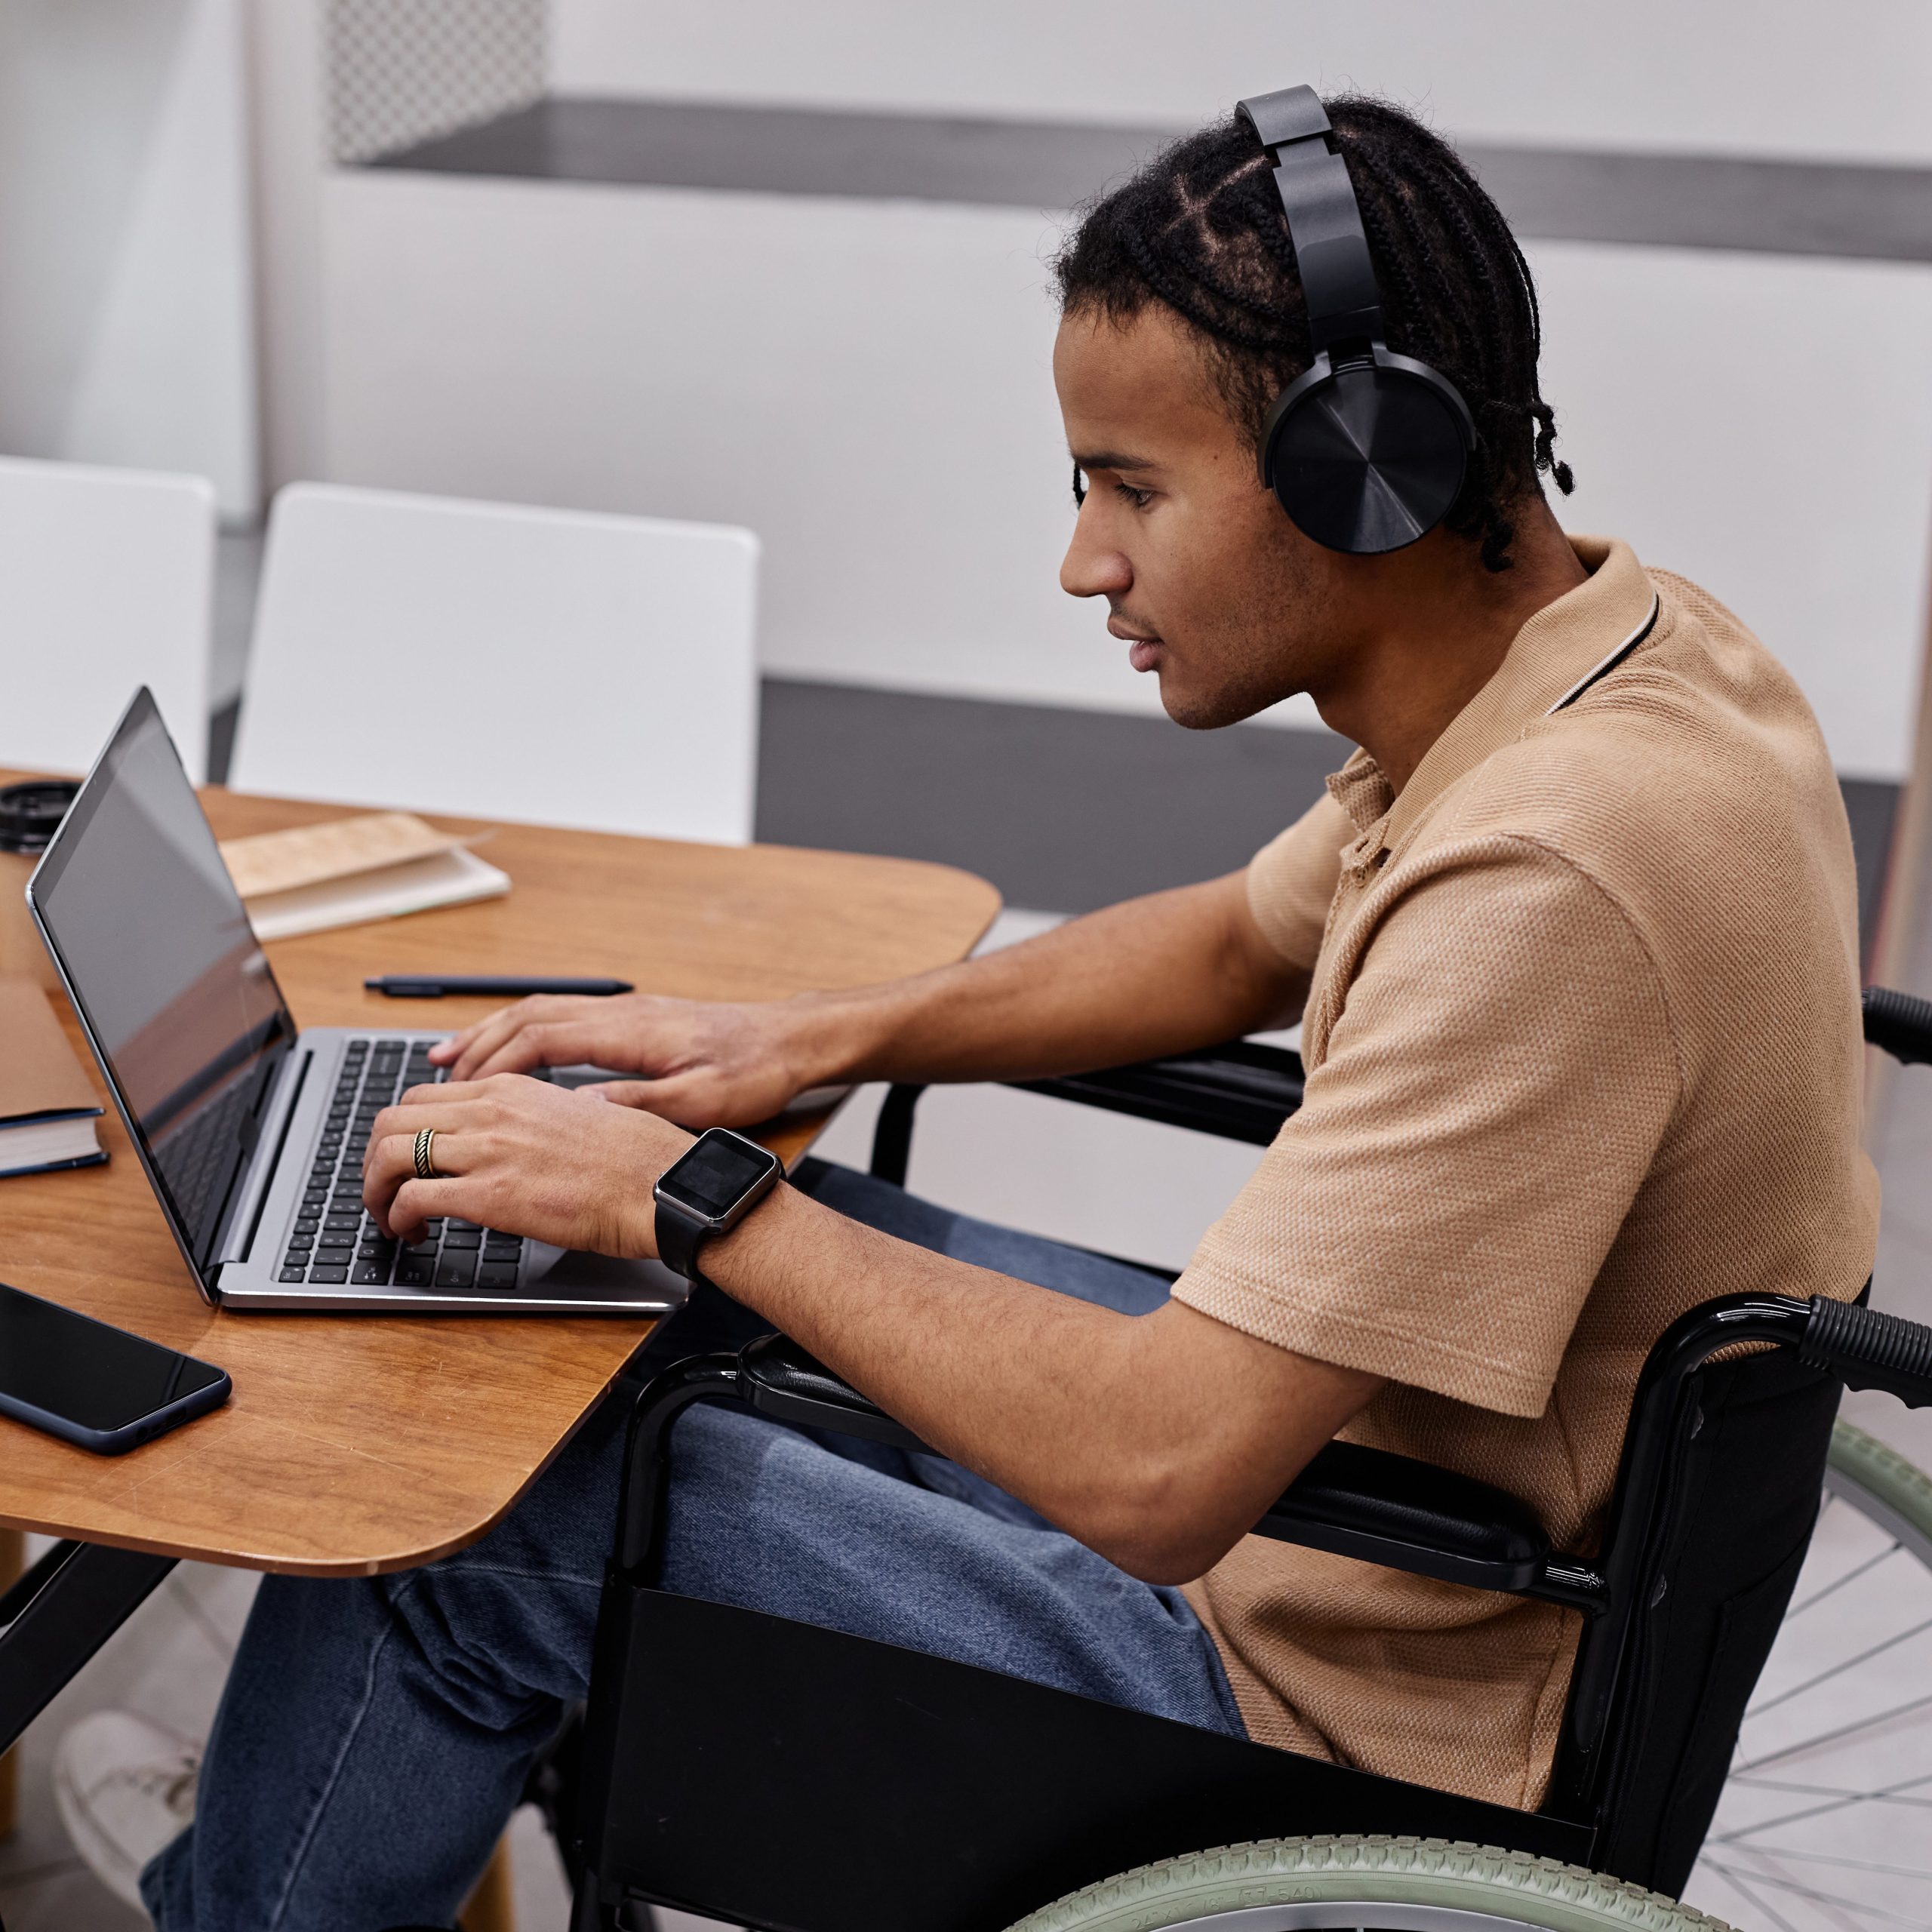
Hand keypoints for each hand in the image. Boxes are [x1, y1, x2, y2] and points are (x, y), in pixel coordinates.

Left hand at [361, 1073, 694, 1252]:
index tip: (406, 1159)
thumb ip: (539, 1118)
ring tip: (388, 1218)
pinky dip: (397, 1218)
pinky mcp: (490, 1195)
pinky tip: (413, 1234)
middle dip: (375, 1159)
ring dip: (376, 1190)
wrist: (662, 1186)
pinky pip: (412, 1198)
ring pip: (391, 1155)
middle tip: (383, 1190)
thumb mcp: (581, 1116)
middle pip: (393, 1119)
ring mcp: (488, 1150)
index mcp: (513, 1089)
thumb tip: (522, 1137)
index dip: (402, 1130)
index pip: (424, 1095)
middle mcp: (492, 1111)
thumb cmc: (638, 1160)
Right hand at [429, 992, 830, 1126]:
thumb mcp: (701, 1100)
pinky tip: (510, 1051)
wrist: (792, 1040)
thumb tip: (577, 1109)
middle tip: (431, 1078)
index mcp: (630, 1031)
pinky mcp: (633, 1017)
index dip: (493, 1063)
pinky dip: (522, 1031)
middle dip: (475, 1046)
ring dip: (491, 1034)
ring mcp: (624, 1010)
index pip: (542, 1038)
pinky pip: (560, 1016)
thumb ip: (638, 1102)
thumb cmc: (754, 1070)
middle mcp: (619, 1012)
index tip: (458, 1091)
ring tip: (447, 1061)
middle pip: (528, 1018)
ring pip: (540, 1012)